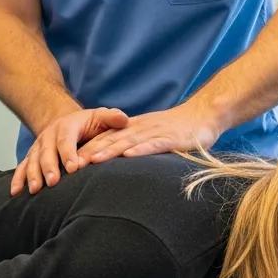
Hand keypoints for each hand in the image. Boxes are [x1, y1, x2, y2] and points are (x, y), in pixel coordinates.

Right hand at [11, 107, 129, 195]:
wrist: (65, 123)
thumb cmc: (88, 125)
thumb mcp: (99, 117)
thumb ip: (111, 118)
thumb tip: (123, 119)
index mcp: (66, 126)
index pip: (66, 139)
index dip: (69, 153)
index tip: (74, 168)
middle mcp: (49, 136)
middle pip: (46, 152)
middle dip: (49, 167)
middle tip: (53, 182)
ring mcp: (38, 147)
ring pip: (32, 161)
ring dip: (32, 175)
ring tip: (35, 190)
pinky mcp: (31, 158)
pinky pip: (22, 167)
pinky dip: (17, 179)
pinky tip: (15, 193)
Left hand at [77, 104, 221, 164]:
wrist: (206, 113)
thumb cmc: (181, 129)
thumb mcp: (154, 135)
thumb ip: (138, 146)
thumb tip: (121, 162)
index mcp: (136, 128)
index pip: (107, 138)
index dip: (89, 148)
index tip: (71, 160)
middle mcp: (142, 129)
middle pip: (112, 140)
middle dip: (91, 151)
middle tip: (72, 164)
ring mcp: (156, 133)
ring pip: (128, 142)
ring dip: (110, 151)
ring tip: (92, 160)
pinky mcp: (172, 139)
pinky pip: (154, 145)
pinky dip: (141, 150)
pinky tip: (128, 156)